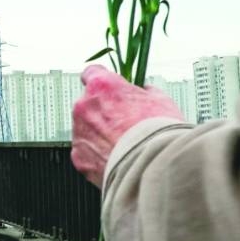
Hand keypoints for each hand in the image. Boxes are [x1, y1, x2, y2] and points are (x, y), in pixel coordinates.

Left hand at [71, 65, 183, 189]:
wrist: (154, 168)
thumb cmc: (158, 133)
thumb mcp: (160, 100)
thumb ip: (143, 91)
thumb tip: (143, 91)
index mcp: (101, 86)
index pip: (91, 73)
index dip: (102, 81)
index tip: (108, 87)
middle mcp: (84, 106)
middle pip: (88, 103)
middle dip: (102, 111)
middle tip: (124, 123)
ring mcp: (79, 132)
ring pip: (86, 128)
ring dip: (99, 134)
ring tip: (123, 145)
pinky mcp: (79, 157)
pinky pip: (86, 151)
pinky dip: (97, 155)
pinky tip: (117, 158)